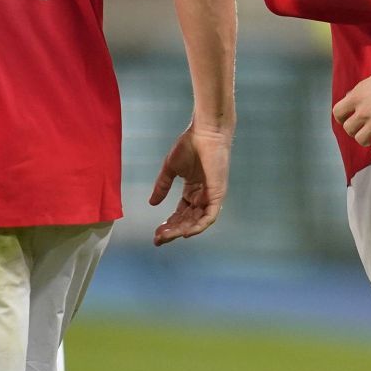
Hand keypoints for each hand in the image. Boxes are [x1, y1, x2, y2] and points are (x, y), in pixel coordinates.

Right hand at [150, 123, 232, 244]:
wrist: (205, 132)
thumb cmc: (190, 144)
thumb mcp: (170, 168)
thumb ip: (162, 186)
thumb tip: (152, 203)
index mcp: (193, 191)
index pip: (181, 214)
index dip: (169, 225)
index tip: (156, 234)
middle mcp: (203, 196)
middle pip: (187, 221)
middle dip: (172, 231)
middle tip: (158, 239)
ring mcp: (211, 196)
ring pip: (197, 222)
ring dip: (182, 231)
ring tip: (166, 236)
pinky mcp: (218, 193)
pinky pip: (210, 216)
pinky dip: (199, 226)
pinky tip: (186, 233)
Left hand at [332, 70, 370, 154]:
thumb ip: (360, 90)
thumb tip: (349, 97)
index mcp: (358, 96)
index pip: (338, 112)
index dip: (342, 118)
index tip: (349, 119)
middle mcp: (363, 111)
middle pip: (349, 129)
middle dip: (356, 129)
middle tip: (365, 127)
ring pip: (360, 140)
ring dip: (367, 139)